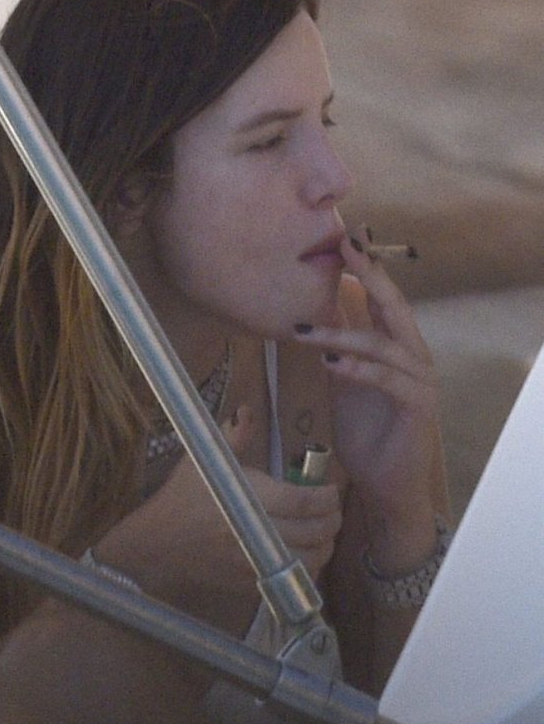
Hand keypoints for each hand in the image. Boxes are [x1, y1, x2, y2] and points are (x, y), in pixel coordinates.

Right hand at [94, 405, 341, 635]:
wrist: (158, 542)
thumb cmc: (182, 497)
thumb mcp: (205, 459)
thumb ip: (234, 436)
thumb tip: (248, 411)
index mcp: (250, 499)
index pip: (303, 502)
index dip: (326, 496)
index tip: (330, 488)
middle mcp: (257, 533)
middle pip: (314, 532)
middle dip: (332, 519)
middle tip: (333, 508)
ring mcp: (256, 562)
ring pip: (310, 560)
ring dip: (325, 545)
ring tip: (324, 530)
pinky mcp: (252, 583)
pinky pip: (292, 578)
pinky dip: (308, 566)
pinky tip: (305, 552)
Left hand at [293, 230, 444, 567]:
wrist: (386, 485)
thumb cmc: (366, 431)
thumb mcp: (343, 381)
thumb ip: (335, 348)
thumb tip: (305, 314)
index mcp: (397, 345)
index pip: (382, 297)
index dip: (365, 267)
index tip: (345, 237)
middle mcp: (413, 356)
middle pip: (393, 306)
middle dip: (369, 274)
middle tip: (345, 247)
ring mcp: (420, 380)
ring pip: (382, 343)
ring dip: (341, 334)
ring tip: (303, 330)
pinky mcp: (418, 407)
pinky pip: (388, 380)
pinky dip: (358, 369)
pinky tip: (332, 364)